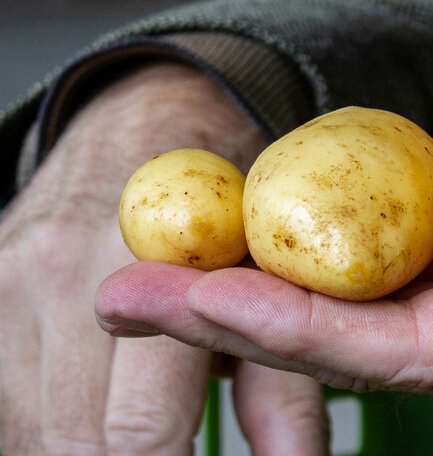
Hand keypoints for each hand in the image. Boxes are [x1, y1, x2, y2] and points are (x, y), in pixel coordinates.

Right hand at [0, 64, 327, 454]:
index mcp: (145, 266)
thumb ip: (282, 385)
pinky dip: (46, 424)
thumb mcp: (267, 286)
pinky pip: (2, 403)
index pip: (141, 429)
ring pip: (27, 432)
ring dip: (83, 444)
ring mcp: (5, 283)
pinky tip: (91, 413)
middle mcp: (56, 272)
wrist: (142, 129)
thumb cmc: (220, 211)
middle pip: (76, 441)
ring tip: (149, 433)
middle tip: (179, 450)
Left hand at [94, 93, 432, 398]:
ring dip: (282, 281)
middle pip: (377, 338)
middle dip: (251, 315)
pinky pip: (427, 268)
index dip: (309, 327)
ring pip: (389, 306)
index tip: (200, 295)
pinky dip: (348, 252)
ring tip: (181, 252)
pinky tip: (296, 225)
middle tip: (132, 284)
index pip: (426, 350)